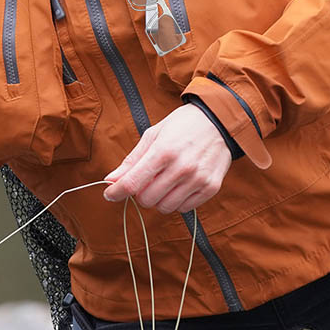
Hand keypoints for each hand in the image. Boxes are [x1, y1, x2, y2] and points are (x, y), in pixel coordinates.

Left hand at [103, 104, 231, 213]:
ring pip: (165, 207)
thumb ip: (132, 161)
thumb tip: (110, 180)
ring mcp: (198, 179)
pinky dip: (177, 201)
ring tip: (164, 182)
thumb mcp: (153, 135)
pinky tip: (180, 185)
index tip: (110, 194)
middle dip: (140, 193)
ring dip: (159, 199)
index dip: (116, 192)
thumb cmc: (182, 126)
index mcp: (163, 151)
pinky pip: (184, 208)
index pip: (133, 183)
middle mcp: (182, 167)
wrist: (219, 121)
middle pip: (147, 199)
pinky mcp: (211, 187)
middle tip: (147, 180)